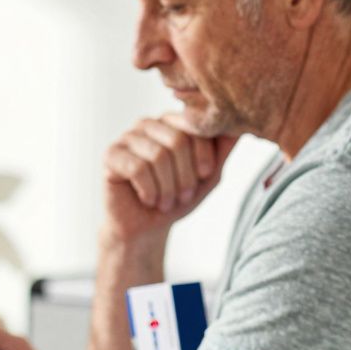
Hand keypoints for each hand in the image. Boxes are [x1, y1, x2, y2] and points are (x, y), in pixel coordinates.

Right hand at [103, 113, 238, 242]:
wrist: (146, 227)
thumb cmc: (177, 199)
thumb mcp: (208, 176)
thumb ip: (222, 149)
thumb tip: (240, 126)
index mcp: (173, 122)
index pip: (196, 128)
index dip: (204, 157)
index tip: (203, 179)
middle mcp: (149, 124)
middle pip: (177, 140)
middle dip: (185, 176)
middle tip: (183, 196)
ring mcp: (127, 137)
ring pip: (157, 155)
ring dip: (167, 188)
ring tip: (165, 202)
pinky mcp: (111, 155)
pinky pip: (137, 168)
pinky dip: (149, 190)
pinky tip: (148, 200)